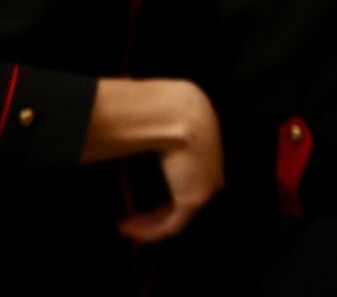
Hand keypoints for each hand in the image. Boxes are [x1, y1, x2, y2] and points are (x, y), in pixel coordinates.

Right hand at [118, 82, 223, 245]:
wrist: (177, 110)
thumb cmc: (166, 106)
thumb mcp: (164, 116)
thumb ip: (156, 129)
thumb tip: (135, 126)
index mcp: (206, 147)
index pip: (187, 175)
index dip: (166, 186)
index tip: (146, 190)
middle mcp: (210, 169)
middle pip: (182, 197)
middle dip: (157, 210)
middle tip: (133, 215)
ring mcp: (203, 185)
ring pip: (175, 213)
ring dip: (149, 223)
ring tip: (126, 226)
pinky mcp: (192, 198)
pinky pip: (170, 223)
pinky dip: (149, 230)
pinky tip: (129, 230)